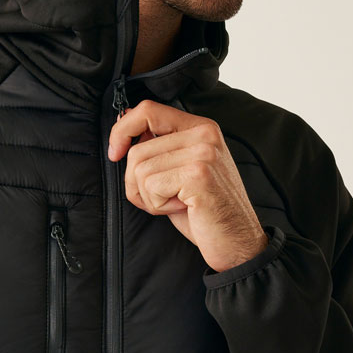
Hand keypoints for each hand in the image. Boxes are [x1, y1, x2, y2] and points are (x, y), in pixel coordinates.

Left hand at [108, 100, 268, 271]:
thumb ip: (159, 147)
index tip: (115, 153)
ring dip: (150, 197)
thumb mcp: (180, 170)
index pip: (148, 110)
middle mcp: (204, 134)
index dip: (122, 129)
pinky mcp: (197, 174)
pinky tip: (184, 208)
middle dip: (138, 183)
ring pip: (140, 170)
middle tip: (165, 198)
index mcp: (201, 127)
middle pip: (138, 150)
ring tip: (178, 202)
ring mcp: (203, 152)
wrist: (237, 242)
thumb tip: (125, 130)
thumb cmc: (205, 211)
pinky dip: (158, 205)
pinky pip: (151, 186)